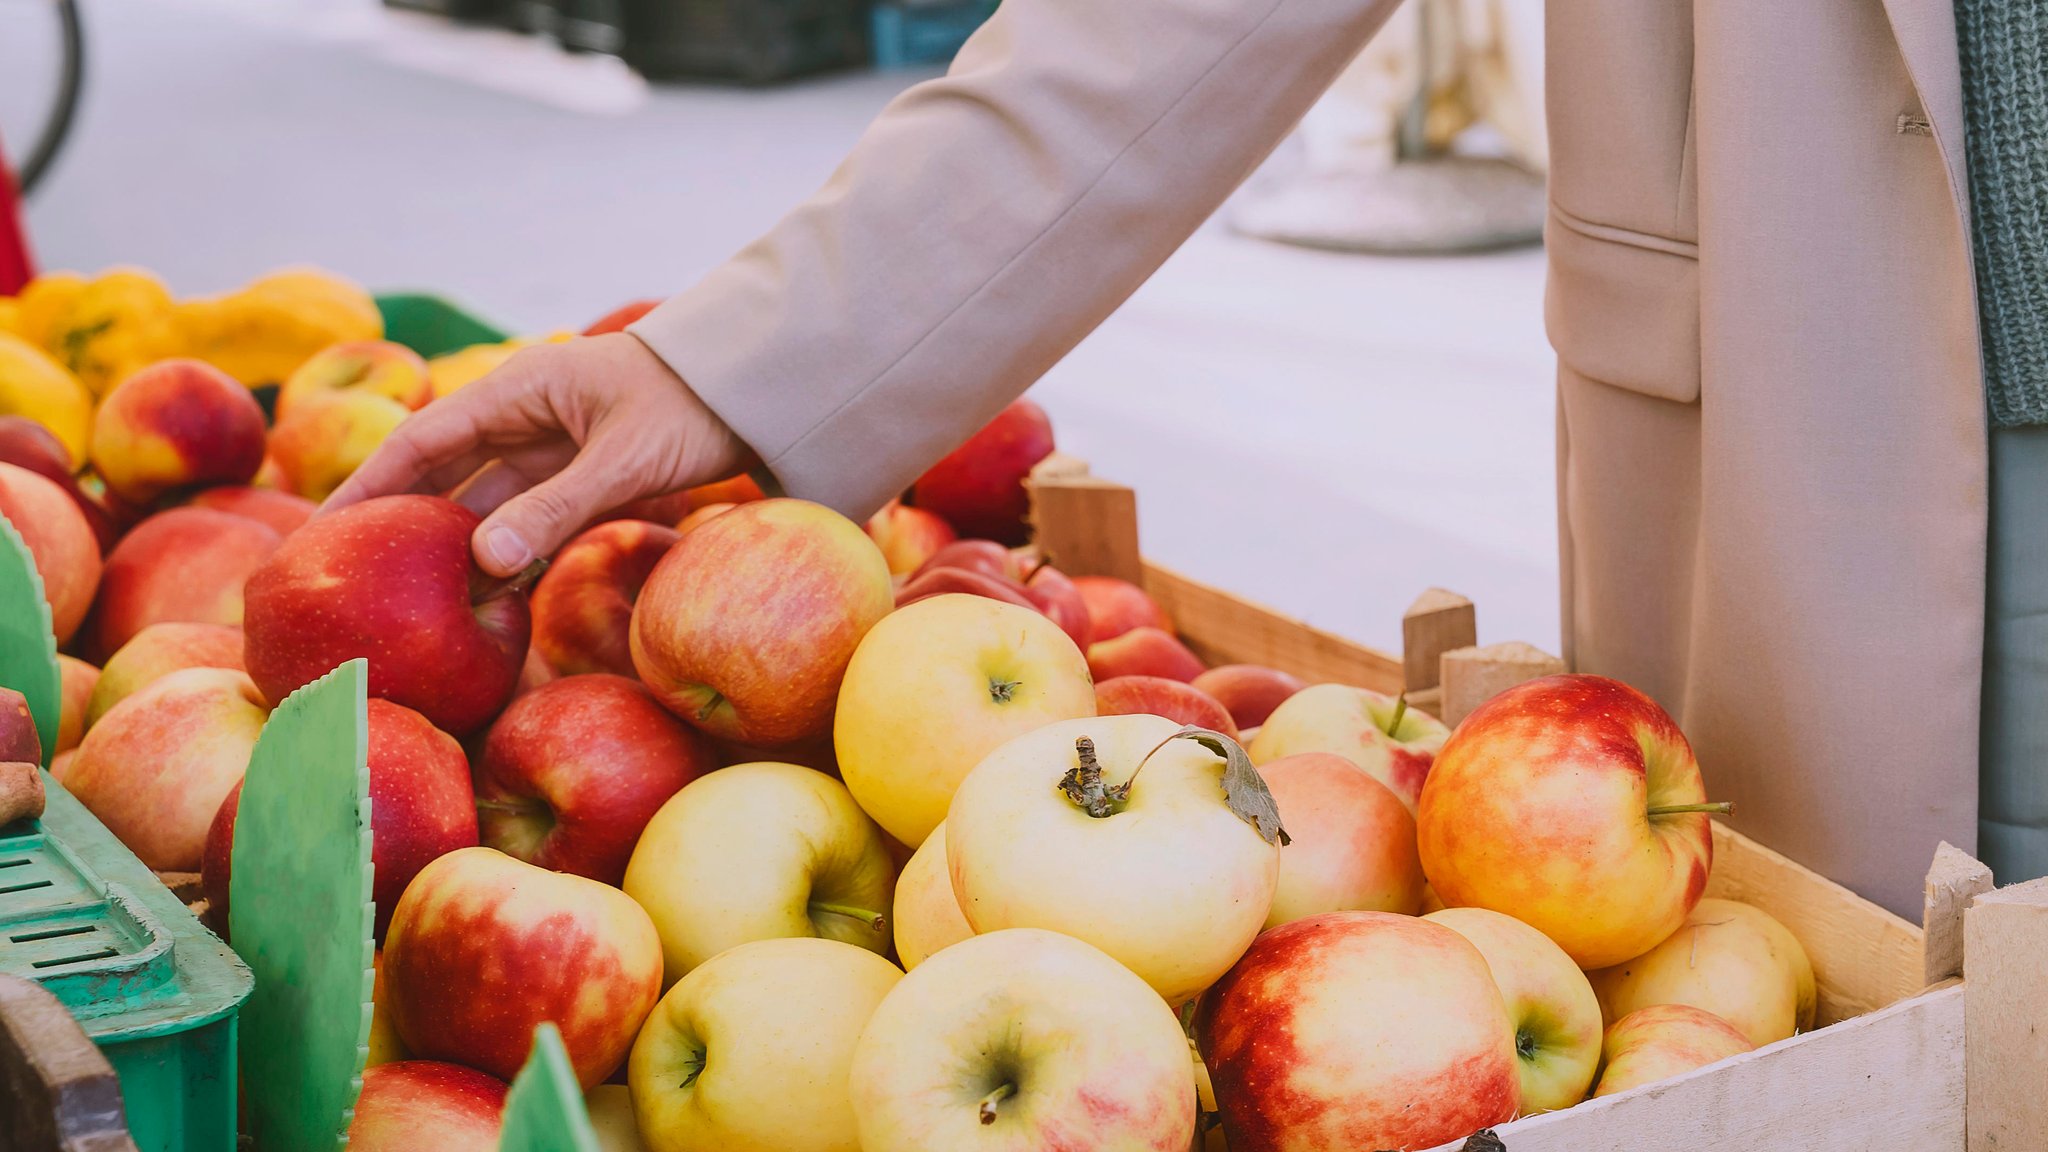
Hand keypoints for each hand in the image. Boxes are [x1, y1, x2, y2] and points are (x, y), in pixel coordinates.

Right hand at [322, 333, 754, 576]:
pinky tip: (483, 592)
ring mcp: (552, 446)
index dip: (370, 485)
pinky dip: (507, 551)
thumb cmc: (694, 403)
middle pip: (443, 473)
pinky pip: (529, 517)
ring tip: (410, 595)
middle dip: (400, 519)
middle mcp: (523, 416)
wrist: (758, 387)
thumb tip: (484, 560)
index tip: (325, 528)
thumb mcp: (626, 458)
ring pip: (486, 502)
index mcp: (518, 390)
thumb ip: (557, 507)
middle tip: (351, 573)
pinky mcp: (583, 475)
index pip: (421, 441)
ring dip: (456, 545)